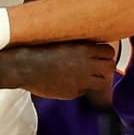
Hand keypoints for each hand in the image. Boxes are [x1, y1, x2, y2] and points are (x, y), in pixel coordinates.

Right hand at [0, 42, 114, 99]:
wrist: (23, 66)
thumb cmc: (39, 50)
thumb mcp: (63, 40)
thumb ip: (79, 44)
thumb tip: (92, 45)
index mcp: (84, 49)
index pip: (109, 51)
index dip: (104, 54)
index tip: (99, 55)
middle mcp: (86, 65)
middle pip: (110, 67)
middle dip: (104, 67)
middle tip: (96, 67)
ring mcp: (81, 81)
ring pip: (103, 82)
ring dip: (96, 79)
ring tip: (85, 76)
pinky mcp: (73, 93)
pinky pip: (85, 91)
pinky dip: (80, 88)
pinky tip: (68, 82)